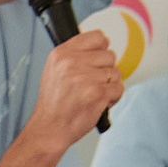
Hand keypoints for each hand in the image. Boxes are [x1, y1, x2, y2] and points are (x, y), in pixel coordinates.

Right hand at [29, 30, 123, 152]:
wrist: (49, 129)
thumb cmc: (53, 104)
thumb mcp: (54, 71)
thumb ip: (75, 55)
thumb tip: (100, 45)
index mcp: (61, 54)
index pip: (97, 37)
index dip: (100, 50)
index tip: (94, 62)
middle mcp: (72, 63)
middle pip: (110, 55)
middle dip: (103, 71)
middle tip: (87, 85)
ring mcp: (86, 77)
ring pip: (115, 73)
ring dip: (108, 86)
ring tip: (90, 95)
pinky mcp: (98, 93)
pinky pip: (118, 88)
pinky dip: (111, 98)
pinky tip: (96, 103)